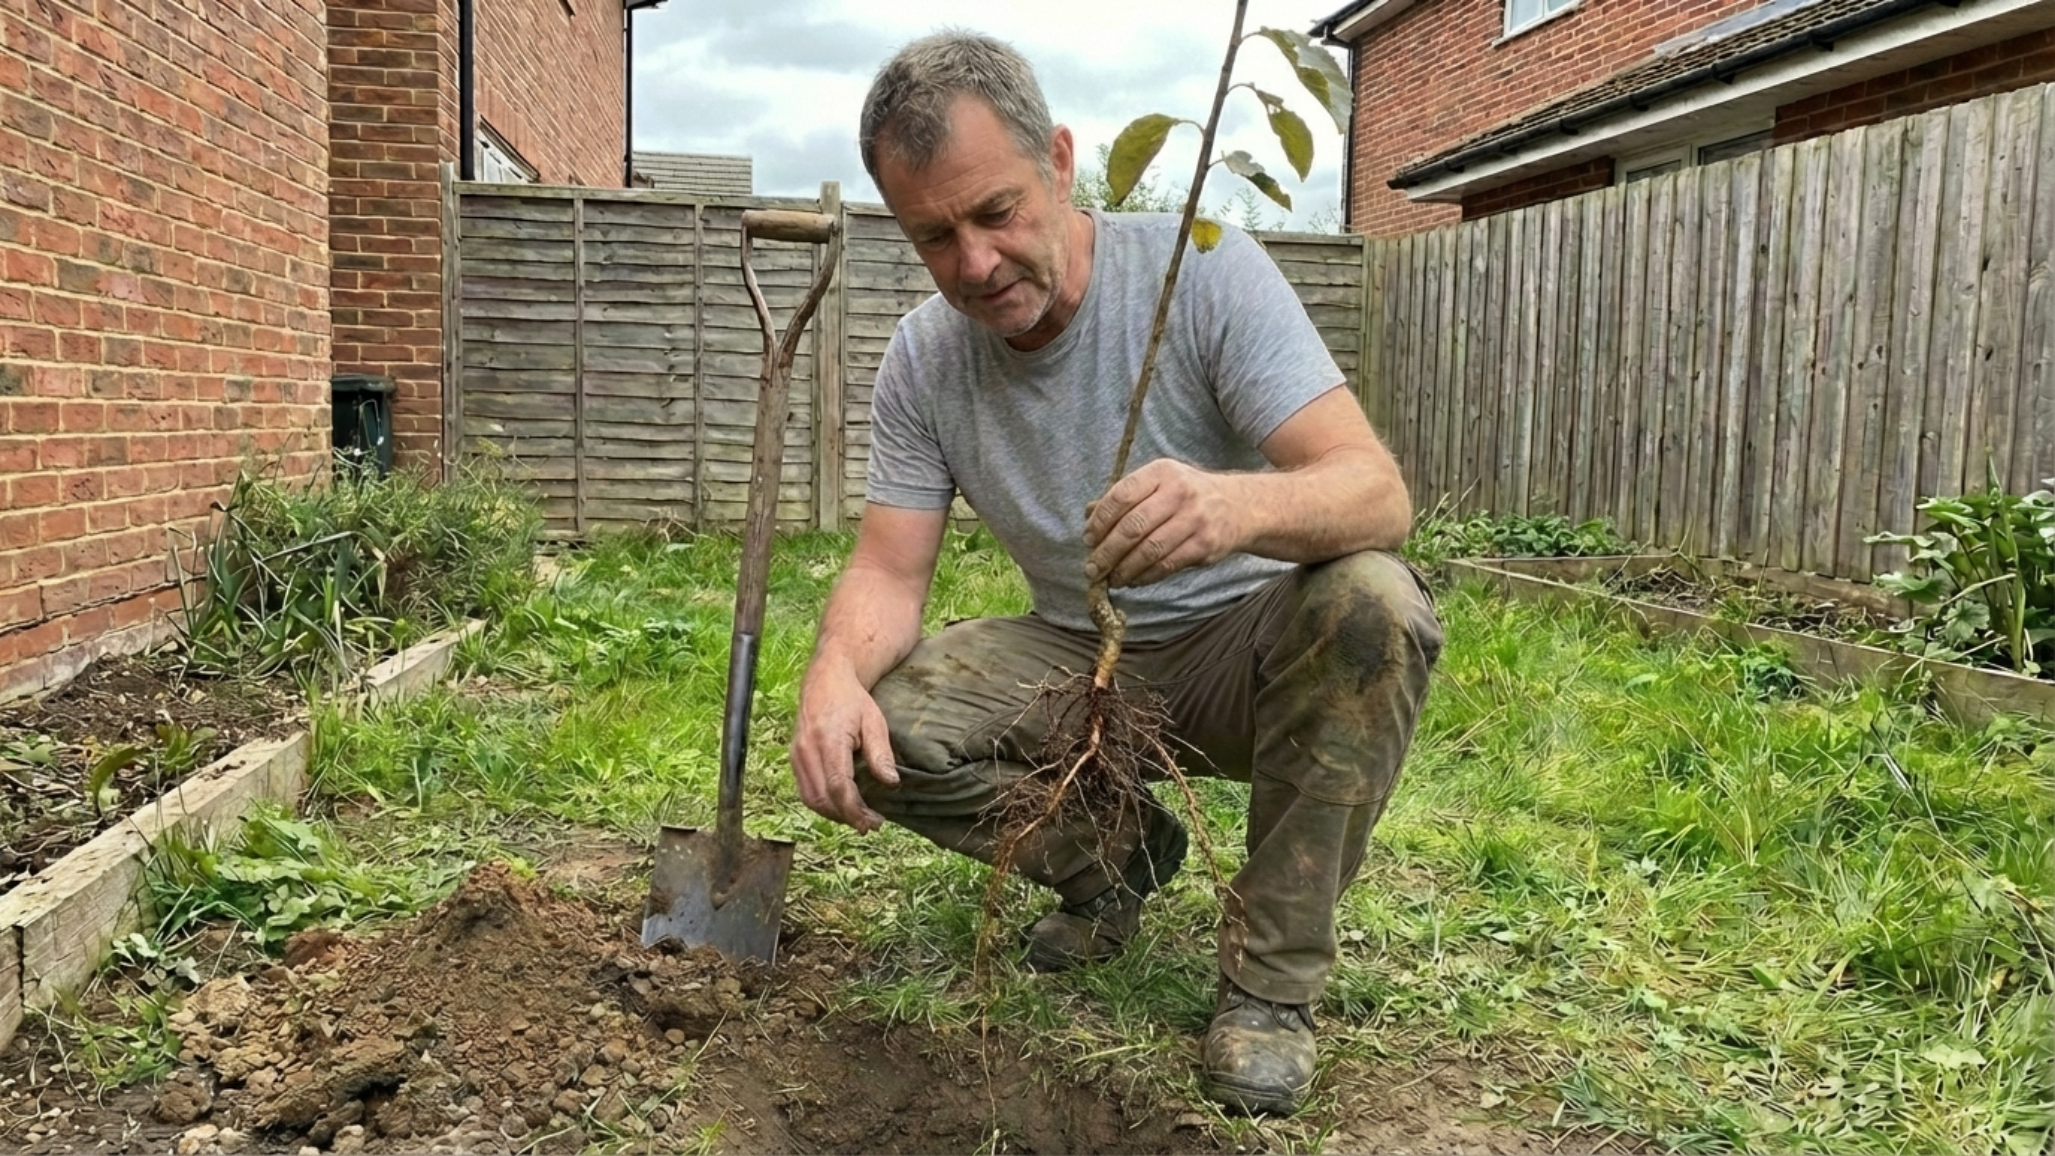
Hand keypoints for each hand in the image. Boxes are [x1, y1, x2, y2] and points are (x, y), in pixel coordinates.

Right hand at [790, 661, 897, 831]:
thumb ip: (881, 753)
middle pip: (822, 798)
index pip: (838, 785)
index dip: (855, 810)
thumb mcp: (875, 721)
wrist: (825, 681)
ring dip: (834, 814)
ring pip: (811, 799)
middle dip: (846, 817)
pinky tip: (842, 806)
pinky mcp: (794, 759)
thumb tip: (891, 783)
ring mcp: (797, 755)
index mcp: (828, 739)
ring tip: (858, 818)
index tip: (873, 822)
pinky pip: (805, 791)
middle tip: (871, 825)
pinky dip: (823, 804)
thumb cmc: (852, 700)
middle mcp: (807, 749)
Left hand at [1083, 459, 1242, 587]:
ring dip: (1124, 569)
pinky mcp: (1205, 545)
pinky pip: (1166, 565)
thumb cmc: (1189, 495)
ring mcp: (1195, 519)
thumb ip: (1125, 497)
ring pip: (1149, 551)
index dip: (1099, 521)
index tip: (1087, 539)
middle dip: (1107, 552)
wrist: (1240, 506)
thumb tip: (1088, 515)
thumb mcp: (1160, 483)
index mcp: (1162, 472)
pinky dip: (1145, 576)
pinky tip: (1133, 580)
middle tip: (1092, 569)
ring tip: (1111, 579)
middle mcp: (1179, 492)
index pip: (1121, 495)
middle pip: (1132, 527)